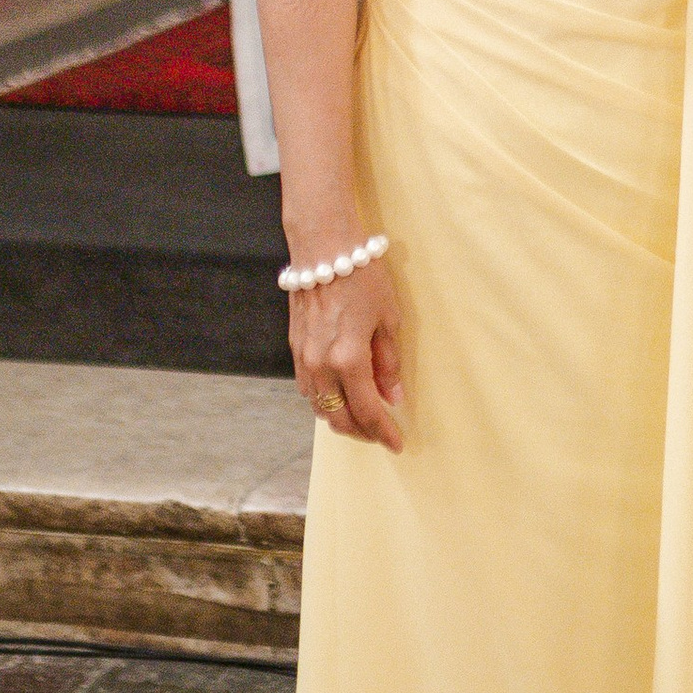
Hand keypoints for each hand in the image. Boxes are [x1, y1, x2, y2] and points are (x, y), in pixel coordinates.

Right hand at [288, 256, 404, 453]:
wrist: (323, 248)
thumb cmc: (363, 278)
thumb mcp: (388, 319)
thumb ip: (389, 363)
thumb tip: (392, 397)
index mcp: (349, 359)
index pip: (368, 411)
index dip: (384, 432)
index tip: (397, 444)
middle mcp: (321, 365)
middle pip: (339, 418)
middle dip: (362, 433)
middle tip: (382, 436)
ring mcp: (303, 359)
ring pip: (319, 407)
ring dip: (341, 420)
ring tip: (363, 420)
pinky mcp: (295, 349)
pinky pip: (308, 388)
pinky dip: (325, 401)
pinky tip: (340, 397)